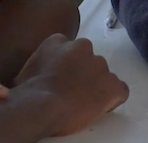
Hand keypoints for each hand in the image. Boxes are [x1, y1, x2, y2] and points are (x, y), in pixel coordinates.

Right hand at [12, 33, 129, 135]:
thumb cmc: (28, 92)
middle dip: (85, 76)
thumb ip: (43, 61)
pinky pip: (120, 90)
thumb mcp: (27, 68)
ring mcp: (100, 65)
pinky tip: (101, 107)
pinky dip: (113, 99)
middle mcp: (83, 47)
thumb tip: (42, 72)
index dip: (70, 66)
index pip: (72, 50)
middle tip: (73, 93)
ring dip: (97, 87)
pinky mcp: (113, 84)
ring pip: (104, 76)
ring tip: (83, 103)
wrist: (41, 105)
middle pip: (90, 61)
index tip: (65, 79)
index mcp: (61, 41)